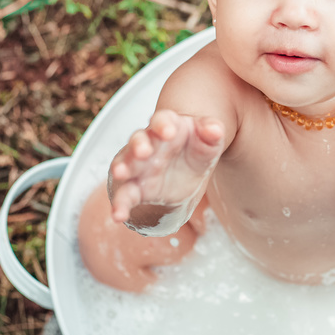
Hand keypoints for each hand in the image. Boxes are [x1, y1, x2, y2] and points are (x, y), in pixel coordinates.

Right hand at [108, 110, 224, 221]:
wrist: (186, 176)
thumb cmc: (195, 152)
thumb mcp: (208, 144)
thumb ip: (211, 134)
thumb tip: (216, 129)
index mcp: (167, 127)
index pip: (162, 120)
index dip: (163, 124)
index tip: (170, 131)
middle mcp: (147, 144)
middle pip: (138, 140)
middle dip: (139, 145)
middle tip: (143, 151)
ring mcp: (137, 166)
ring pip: (125, 164)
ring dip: (122, 168)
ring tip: (121, 173)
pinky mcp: (134, 188)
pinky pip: (123, 195)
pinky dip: (119, 204)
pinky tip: (119, 215)